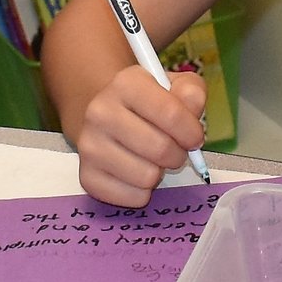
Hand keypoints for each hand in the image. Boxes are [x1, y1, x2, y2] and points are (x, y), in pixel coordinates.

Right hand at [72, 66, 205, 207]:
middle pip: (160, 149)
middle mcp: (100, 112)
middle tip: (174, 150)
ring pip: (148, 177)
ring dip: (159, 173)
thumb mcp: (174, 86)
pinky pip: (133, 197)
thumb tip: (192, 111)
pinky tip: (136, 174)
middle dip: (178, 154)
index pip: (171, 113)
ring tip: (152, 159)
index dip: (191, 131)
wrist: (106, 118)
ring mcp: (89, 146)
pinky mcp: (87, 177)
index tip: (194, 138)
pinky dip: (143, 191)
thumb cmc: (148, 104)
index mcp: (125, 84)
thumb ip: (191, 93)